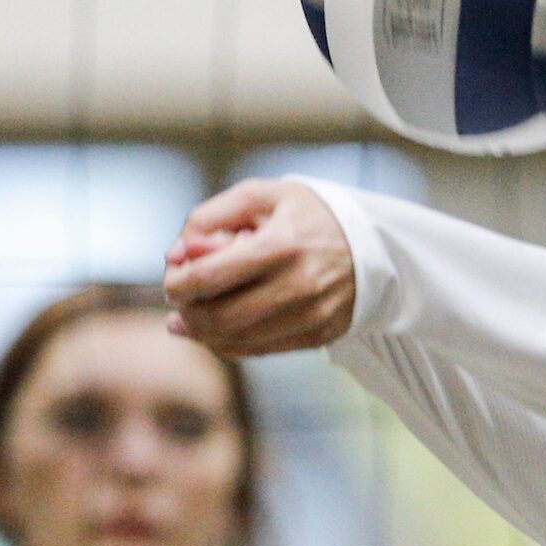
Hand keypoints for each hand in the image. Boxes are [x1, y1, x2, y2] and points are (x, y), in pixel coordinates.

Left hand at [163, 179, 360, 356]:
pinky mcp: (319, 335)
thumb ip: (211, 216)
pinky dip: (230, 344)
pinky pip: (260, 350)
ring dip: (203, 334)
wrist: (373, 243)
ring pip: (238, 340)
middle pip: (220, 317)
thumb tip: (175, 255)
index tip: (173, 279)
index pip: (210, 277)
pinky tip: (217, 330)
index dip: (178, 284)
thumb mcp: (261, 195)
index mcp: (282, 244)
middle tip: (179, 303)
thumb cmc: (307, 215)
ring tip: (188, 320)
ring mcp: (311, 315)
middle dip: (188, 313)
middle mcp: (299, 285)